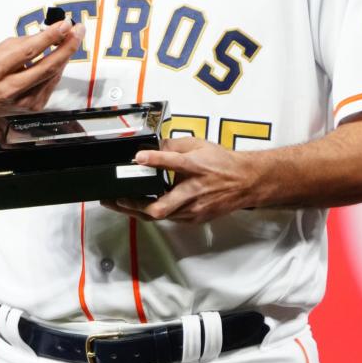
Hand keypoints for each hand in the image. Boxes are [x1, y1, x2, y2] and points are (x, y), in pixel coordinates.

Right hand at [0, 21, 80, 125]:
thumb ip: (23, 43)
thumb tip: (49, 32)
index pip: (29, 51)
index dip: (49, 37)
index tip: (64, 24)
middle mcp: (11, 89)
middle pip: (47, 67)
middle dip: (67, 46)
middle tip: (78, 31)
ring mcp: (24, 101)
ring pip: (53, 75)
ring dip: (66, 55)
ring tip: (72, 39)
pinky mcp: (34, 107)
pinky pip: (52, 83)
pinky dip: (58, 68)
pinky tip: (59, 57)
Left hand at [103, 136, 262, 225]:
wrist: (245, 182)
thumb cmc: (222, 164)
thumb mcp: (198, 145)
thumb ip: (174, 144)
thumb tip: (152, 145)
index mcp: (195, 167)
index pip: (173, 162)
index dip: (154, 160)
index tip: (138, 157)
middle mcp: (193, 191)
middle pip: (161, 206)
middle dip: (135, 204)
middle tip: (116, 198)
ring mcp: (193, 209)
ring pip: (160, 216)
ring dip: (137, 211)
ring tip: (118, 204)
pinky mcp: (194, 218)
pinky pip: (169, 218)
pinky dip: (152, 213)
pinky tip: (138, 208)